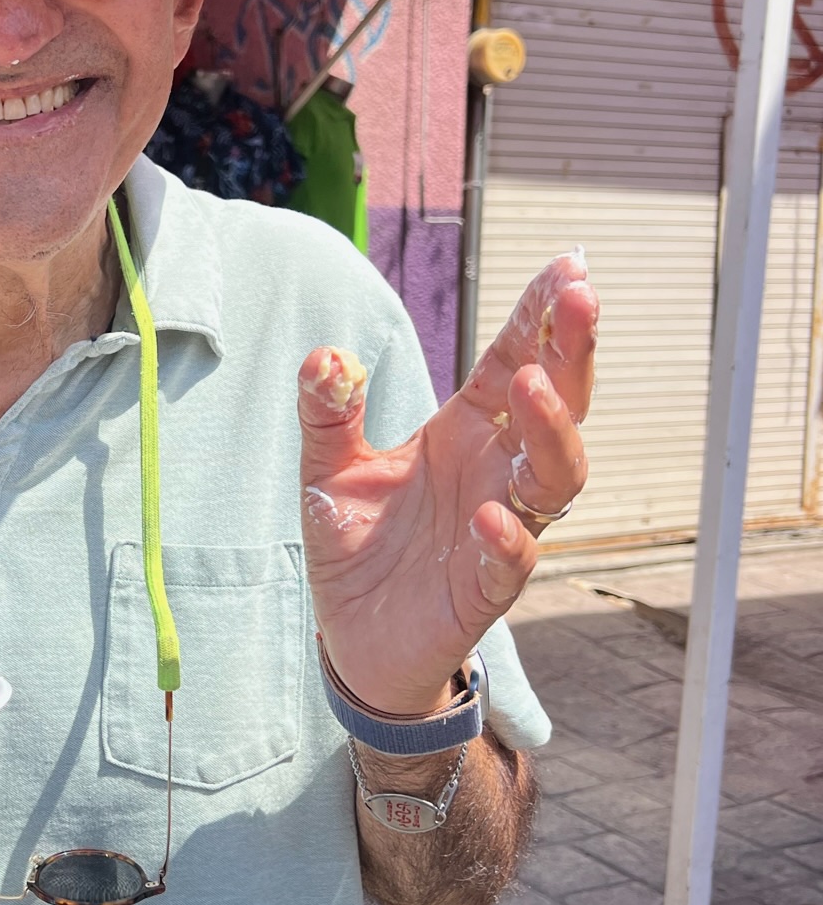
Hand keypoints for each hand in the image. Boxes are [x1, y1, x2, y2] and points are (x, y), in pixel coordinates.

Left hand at [297, 251, 595, 713]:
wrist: (352, 640)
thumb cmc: (358, 545)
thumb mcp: (328, 469)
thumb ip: (327, 412)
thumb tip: (326, 356)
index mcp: (468, 430)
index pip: (518, 358)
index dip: (543, 314)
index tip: (567, 265)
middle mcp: (497, 471)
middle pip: (559, 404)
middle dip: (573, 351)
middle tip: (579, 299)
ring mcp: (500, 528)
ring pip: (556, 476)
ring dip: (551, 430)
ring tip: (531, 387)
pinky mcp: (483, 590)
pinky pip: (513, 560)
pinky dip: (508, 537)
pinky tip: (491, 515)